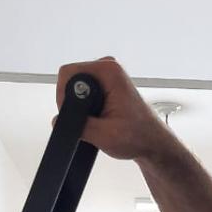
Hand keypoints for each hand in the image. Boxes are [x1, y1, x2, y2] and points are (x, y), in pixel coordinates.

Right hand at [56, 57, 172, 161]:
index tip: (74, 114)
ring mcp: (107, 75)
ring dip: (80, 108)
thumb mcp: (104, 135)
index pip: (68, 73)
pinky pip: (84, 92)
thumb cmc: (138, 136)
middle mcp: (108, 68)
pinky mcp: (107, 85)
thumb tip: (59, 120)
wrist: (152, 143)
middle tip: (89, 122)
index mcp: (109, 72)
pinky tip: (98, 119)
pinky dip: (85, 108)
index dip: (64, 96)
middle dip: (73, 104)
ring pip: (76, 88)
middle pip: (71, 79)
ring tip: (97, 121)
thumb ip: (78, 125)